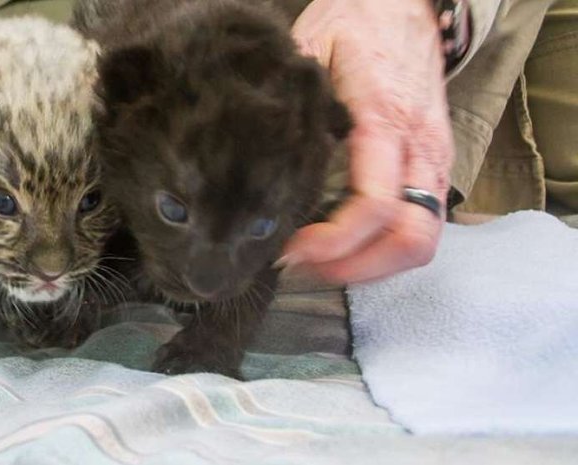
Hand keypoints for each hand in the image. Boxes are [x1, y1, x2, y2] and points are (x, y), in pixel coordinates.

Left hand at [282, 0, 454, 282]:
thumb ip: (290, 100)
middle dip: (356, 268)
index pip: (373, 205)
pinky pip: (423, 226)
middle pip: (410, 239)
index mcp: (384, 121)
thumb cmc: (355, 25)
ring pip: (422, 242)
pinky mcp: (436, 168)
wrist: (408, 6)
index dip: (332, 242)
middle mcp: (420, 149)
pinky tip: (346, 248)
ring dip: (373, 266)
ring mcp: (435, 162)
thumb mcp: (311, 48)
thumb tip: (251, 151)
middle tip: (303, 267)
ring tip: (321, 266)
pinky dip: (386, 249)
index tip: (288, 249)